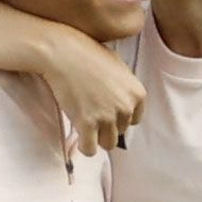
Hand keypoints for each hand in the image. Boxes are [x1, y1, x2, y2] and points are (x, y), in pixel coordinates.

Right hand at [39, 28, 145, 155]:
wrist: (63, 52)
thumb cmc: (87, 54)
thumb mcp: (118, 66)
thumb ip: (125, 88)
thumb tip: (123, 102)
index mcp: (137, 94)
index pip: (134, 120)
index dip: (118, 117)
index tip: (105, 109)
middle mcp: (126, 107)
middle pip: (120, 132)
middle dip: (106, 125)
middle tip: (90, 110)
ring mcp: (107, 116)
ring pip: (108, 143)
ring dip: (96, 136)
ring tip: (85, 123)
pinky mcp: (87, 123)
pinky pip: (90, 149)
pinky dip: (84, 146)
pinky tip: (78, 135)